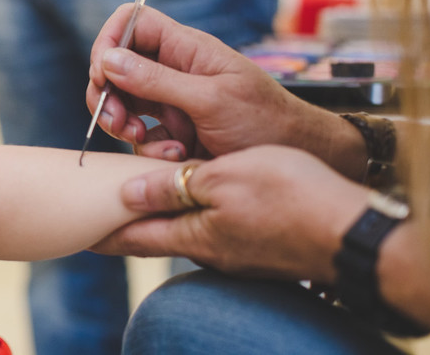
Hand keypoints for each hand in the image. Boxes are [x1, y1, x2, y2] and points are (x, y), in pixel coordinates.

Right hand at [85, 4, 325, 160]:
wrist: (297, 160)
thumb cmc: (266, 121)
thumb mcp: (211, 99)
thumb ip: (157, 80)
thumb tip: (109, 59)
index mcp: (185, 48)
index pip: (132, 21)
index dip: (110, 41)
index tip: (103, 73)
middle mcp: (172, 70)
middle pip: (116, 65)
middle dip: (107, 92)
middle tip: (115, 119)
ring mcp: (170, 101)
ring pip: (121, 102)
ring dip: (121, 122)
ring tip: (137, 137)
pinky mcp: (172, 132)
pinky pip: (140, 136)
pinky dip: (146, 149)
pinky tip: (173, 156)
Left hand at [92, 145, 366, 282]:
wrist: (354, 231)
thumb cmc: (290, 195)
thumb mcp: (223, 178)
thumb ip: (172, 189)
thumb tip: (126, 197)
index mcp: (195, 235)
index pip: (134, 237)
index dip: (103, 231)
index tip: (75, 229)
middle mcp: (212, 251)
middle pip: (157, 235)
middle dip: (128, 222)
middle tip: (98, 210)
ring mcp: (238, 252)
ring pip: (186, 230)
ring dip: (162, 213)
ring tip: (140, 196)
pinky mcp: (261, 245)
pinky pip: (215, 228)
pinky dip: (195, 212)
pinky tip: (196, 200)